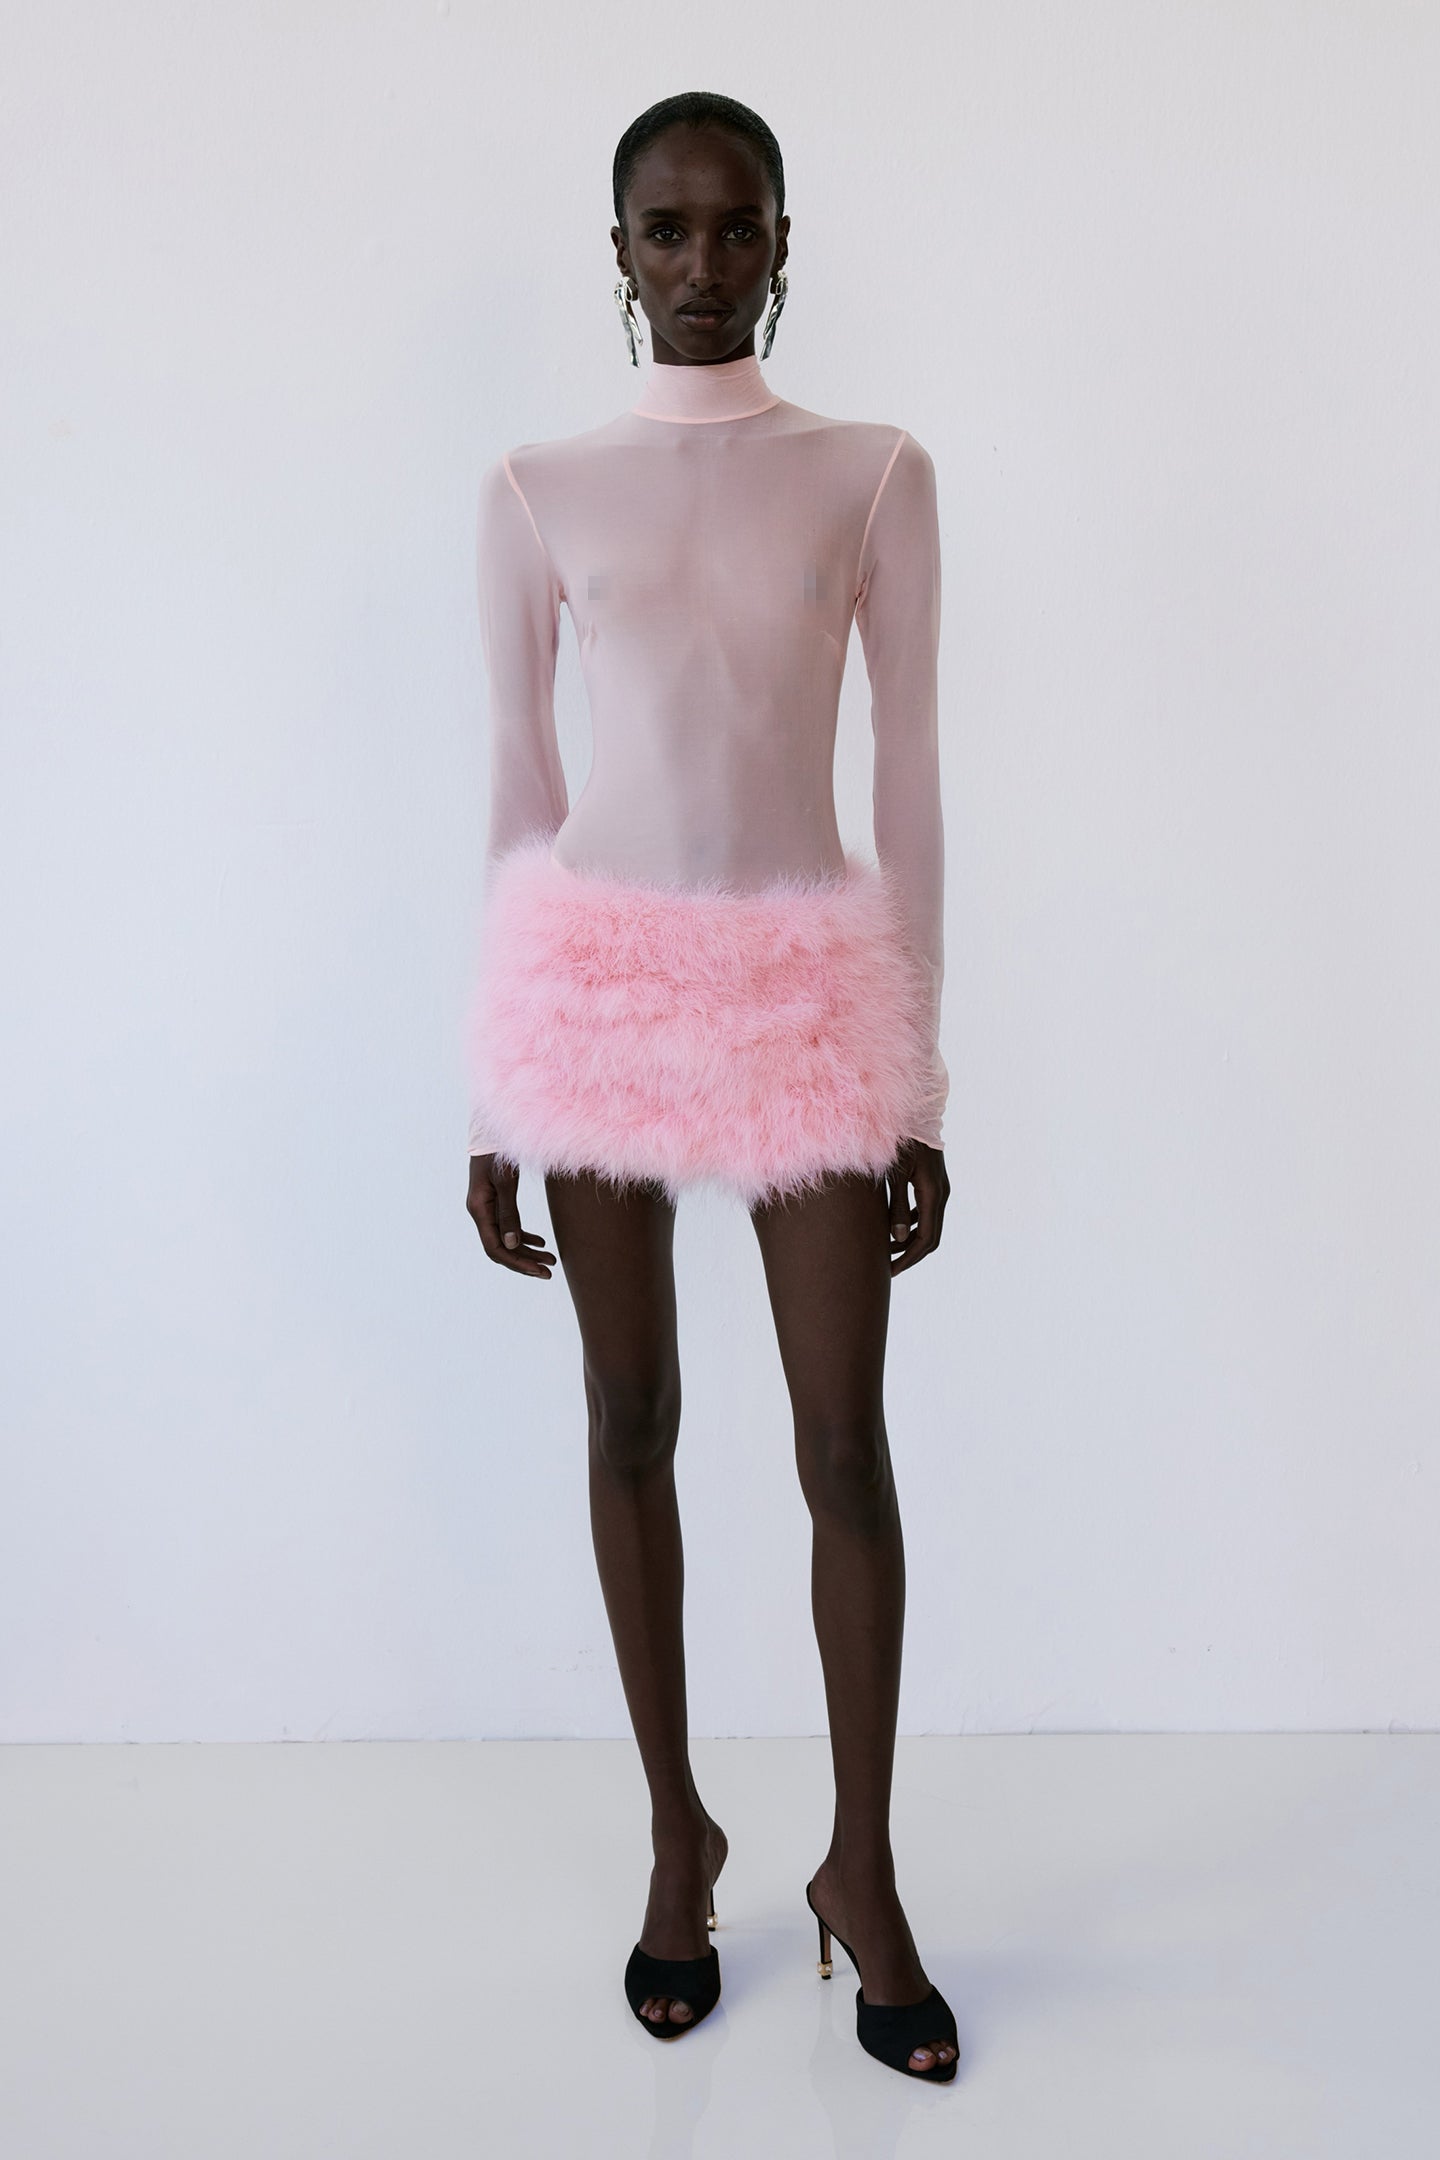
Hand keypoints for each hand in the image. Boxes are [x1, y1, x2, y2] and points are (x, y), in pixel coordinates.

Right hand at [467, 1153, 557, 1278]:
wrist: (494, 1130)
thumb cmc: (499, 1152)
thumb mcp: (506, 1182)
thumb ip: (508, 1213)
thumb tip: (512, 1245)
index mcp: (479, 1209)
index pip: (495, 1248)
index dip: (516, 1262)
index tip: (538, 1270)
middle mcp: (481, 1212)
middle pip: (501, 1248)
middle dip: (525, 1261)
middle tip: (549, 1271)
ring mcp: (487, 1207)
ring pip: (507, 1239)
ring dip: (528, 1251)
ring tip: (551, 1259)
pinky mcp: (496, 1201)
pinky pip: (509, 1227)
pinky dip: (524, 1236)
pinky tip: (541, 1242)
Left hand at [885, 1138, 948, 1274]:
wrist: (917, 1113)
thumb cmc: (902, 1141)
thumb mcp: (895, 1174)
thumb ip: (897, 1206)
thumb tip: (898, 1238)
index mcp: (933, 1194)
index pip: (926, 1239)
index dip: (909, 1258)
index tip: (890, 1270)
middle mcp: (941, 1194)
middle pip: (931, 1237)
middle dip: (910, 1255)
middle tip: (888, 1268)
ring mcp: (939, 1188)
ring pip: (929, 1225)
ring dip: (911, 1240)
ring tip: (887, 1250)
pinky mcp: (933, 1183)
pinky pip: (926, 1212)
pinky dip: (913, 1225)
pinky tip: (895, 1227)